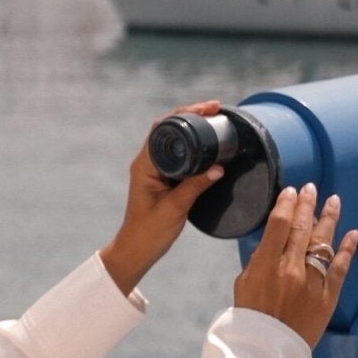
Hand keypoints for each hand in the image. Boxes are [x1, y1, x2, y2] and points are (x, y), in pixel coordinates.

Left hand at [98, 100, 228, 296]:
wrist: (138, 249)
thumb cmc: (150, 231)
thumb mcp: (175, 208)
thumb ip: (196, 187)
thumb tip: (219, 167)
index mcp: (144, 164)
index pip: (163, 127)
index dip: (185, 113)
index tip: (207, 109)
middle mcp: (147, 162)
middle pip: (169, 128)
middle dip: (192, 115)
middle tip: (216, 109)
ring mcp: (154, 169)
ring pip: (175, 140)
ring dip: (193, 129)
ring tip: (215, 120)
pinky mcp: (163, 178)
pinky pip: (179, 155)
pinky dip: (194, 146)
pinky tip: (208, 144)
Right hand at [233, 183, 357, 347]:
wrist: (267, 352)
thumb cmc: (251, 317)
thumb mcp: (244, 284)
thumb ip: (259, 261)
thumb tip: (274, 242)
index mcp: (267, 266)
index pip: (279, 225)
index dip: (286, 205)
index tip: (291, 190)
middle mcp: (292, 270)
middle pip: (301, 229)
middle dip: (306, 205)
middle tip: (311, 188)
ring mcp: (313, 283)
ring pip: (323, 243)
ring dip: (328, 219)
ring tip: (333, 200)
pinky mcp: (328, 296)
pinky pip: (340, 268)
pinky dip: (346, 249)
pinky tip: (351, 233)